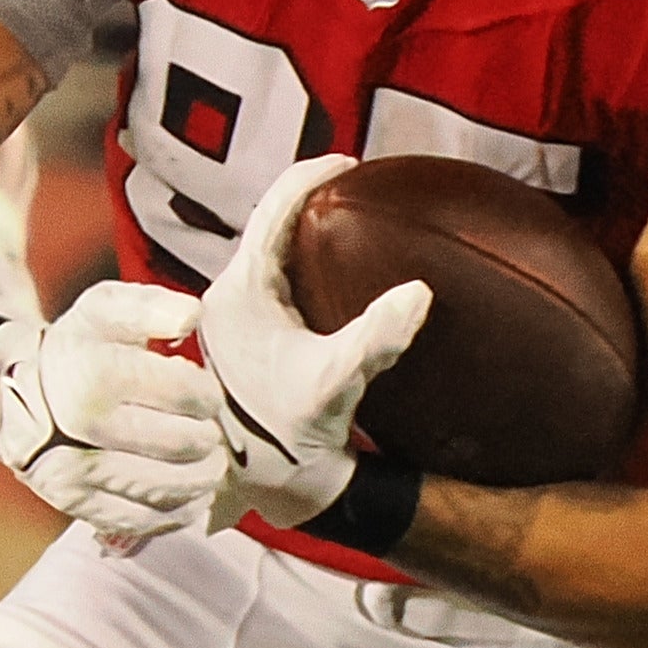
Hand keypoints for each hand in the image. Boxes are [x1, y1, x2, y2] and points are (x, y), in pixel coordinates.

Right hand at [0, 280, 229, 540]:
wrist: (11, 390)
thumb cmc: (75, 348)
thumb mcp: (105, 309)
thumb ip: (151, 306)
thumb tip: (192, 316)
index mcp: (95, 374)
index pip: (188, 394)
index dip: (208, 395)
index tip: (202, 394)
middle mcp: (82, 426)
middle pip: (185, 445)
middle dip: (209, 437)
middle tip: (207, 429)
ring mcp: (76, 471)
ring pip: (170, 488)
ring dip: (202, 477)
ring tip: (206, 461)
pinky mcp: (76, 505)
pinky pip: (145, 520)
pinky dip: (177, 512)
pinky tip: (188, 494)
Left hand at [197, 156, 427, 527]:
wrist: (270, 489)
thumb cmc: (292, 438)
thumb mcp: (335, 384)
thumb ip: (376, 337)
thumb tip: (420, 292)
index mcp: (238, 292)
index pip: (273, 209)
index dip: (312, 174)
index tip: (351, 159)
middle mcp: (226, 297)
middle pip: (268, 225)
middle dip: (310, 198)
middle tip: (355, 182)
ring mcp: (233, 317)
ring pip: (270, 252)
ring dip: (305, 231)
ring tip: (349, 216)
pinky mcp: (246, 337)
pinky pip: (275, 280)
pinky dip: (303, 263)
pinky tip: (335, 274)